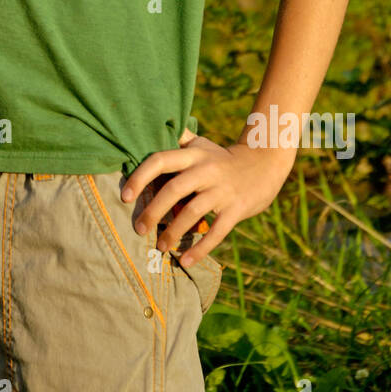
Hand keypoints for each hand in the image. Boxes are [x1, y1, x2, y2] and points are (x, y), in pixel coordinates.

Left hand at [120, 129, 295, 265]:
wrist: (265, 163)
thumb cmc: (222, 157)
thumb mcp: (201, 144)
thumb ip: (177, 141)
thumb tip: (149, 130)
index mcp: (193, 155)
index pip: (160, 160)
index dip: (140, 177)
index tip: (125, 197)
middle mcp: (206, 170)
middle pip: (173, 189)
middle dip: (153, 211)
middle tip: (138, 229)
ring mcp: (222, 190)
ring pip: (192, 212)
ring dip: (173, 232)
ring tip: (160, 246)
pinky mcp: (237, 209)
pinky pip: (217, 232)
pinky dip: (201, 248)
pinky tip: (186, 261)